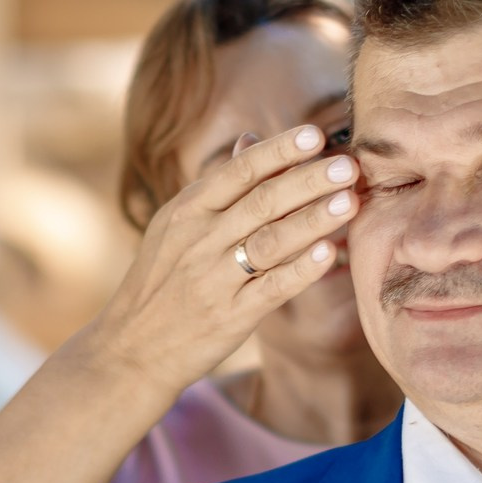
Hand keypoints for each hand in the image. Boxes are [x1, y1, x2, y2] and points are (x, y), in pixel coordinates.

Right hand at [71, 123, 357, 397]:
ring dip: (313, 219)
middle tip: (348, 164)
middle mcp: (199, 240)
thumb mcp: (176, 226)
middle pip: (262, 202)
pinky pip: (271, 289)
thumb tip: (251, 138)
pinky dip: (300, 270)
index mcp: (187, 211)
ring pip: (271, 241)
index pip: (239, 171)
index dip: (279, 151)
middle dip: (308, 180)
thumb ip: (218, 187)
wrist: (131, 347)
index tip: (316, 134)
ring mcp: (214, 279)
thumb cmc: (163, 280)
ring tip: (350, 200)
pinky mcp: (230, 316)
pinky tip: (328, 254)